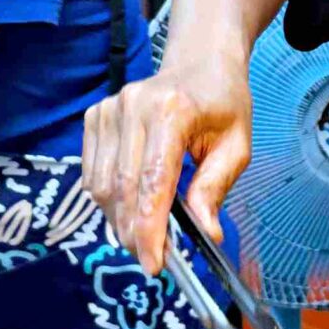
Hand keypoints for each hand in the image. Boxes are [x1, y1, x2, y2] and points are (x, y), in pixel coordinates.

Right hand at [81, 48, 253, 273]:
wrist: (200, 62)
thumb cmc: (222, 104)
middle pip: (121, 188)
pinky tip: (131, 208)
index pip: (152, 181)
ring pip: (100, 185)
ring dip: (119, 220)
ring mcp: (109, 110)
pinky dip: (108, 200)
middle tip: (152, 260)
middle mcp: (132, 106)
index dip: (149, 229)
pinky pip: (91, 173)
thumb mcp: (236, 146)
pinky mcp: (95, 117)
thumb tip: (206, 234)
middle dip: (134, 233)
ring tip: (144, 235)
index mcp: (172, 111)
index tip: (155, 265)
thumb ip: (215, 189)